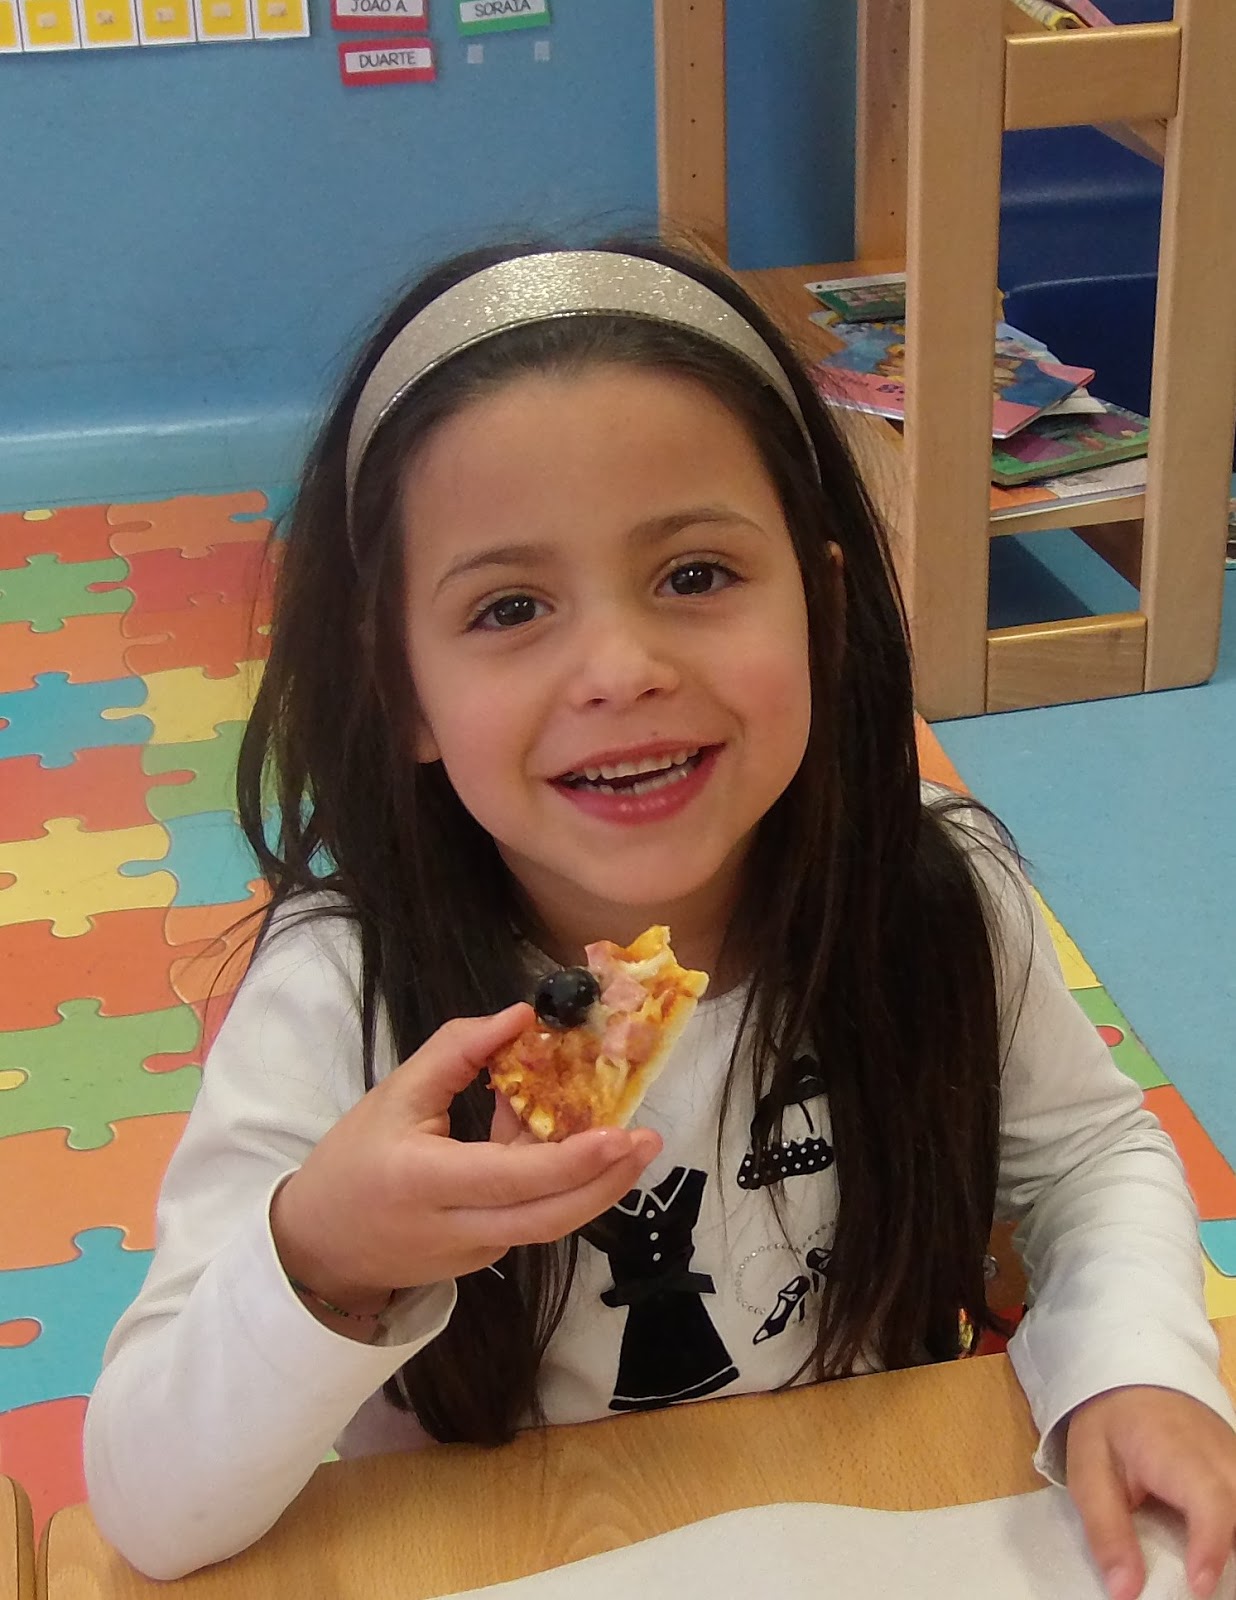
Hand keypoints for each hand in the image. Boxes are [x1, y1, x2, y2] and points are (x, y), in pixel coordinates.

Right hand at [271, 1003, 659, 1309]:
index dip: (573, 1160)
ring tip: (632, 1141)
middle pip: (551, 1218)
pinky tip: (571, 1147)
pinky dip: (559, 1185)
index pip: (515, 1178)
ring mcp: (476, 1252)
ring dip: (594, 1182)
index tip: (619, 1133)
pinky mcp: (486, 1257)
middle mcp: (460, 1228)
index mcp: (428, 1183)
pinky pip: (533, 1217)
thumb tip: (522, 1016)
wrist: (320, 1247)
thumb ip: (458, 1050)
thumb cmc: (354, 1161)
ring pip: (549, 1221)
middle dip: (609, 1181)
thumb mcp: (395, 1094)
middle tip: (650, 1140)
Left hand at [1066, 1386, 1235, 1598]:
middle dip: (1233, 1556)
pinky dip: (1233, 1531)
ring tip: (1208, 1571)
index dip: (1211, 1546)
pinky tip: (1219, 1556)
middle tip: (1200, 1585)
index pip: (1211, 1501)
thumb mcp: (1089, 1473)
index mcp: (1178, 1452)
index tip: (1199, 1587)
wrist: (1130, 1381)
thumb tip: (1125, 1593)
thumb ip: (1107, 1531)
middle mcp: (1222, 1456)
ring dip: (1234, 1546)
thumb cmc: (1109, 1427)